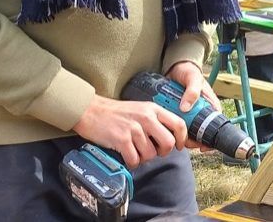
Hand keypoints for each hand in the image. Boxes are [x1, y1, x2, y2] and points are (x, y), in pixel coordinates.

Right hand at [72, 94, 187, 167]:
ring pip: (151, 154)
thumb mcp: (141, 109)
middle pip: (168, 143)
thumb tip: (171, 138)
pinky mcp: (121, 140)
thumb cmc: (117, 113)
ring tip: (135, 151)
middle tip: (154, 152)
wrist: (91, 110)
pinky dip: (132, 163)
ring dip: (144, 158)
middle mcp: (146, 118)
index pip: (179, 124)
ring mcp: (134, 129)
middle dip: (163, 152)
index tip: (179, 146)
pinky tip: (127, 157)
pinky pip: (135, 160)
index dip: (182, 138)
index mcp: (153, 109)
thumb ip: (155, 120)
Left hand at [165, 61, 221, 150]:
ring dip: (183, 137)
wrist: (175, 67)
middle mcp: (202, 111)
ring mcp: (191, 113)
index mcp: (210, 104)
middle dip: (194, 141)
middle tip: (184, 143)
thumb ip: (192, 91)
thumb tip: (186, 108)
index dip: (211, 139)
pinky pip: (179, 125)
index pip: (215, 125)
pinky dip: (175, 130)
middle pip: (201, 132)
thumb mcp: (193, 79)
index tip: (203, 147)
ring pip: (190, 131)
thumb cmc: (188, 71)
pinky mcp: (180, 113)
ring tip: (175, 138)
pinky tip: (169, 132)